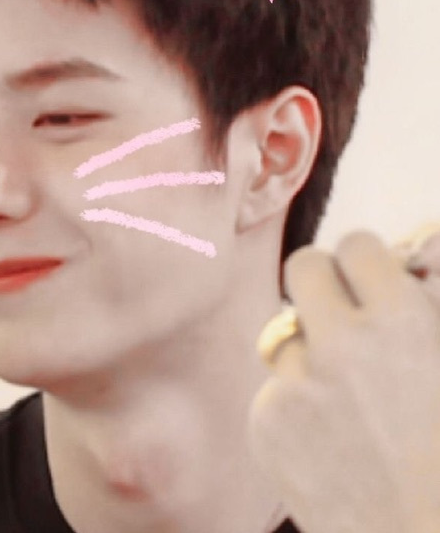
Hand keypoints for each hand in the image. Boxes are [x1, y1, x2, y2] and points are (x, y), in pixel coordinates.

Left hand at [247, 229, 439, 532]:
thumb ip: (430, 305)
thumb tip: (423, 250)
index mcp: (403, 324)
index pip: (357, 245)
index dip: (367, 262)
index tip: (371, 278)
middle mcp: (340, 345)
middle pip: (303, 265)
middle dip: (323, 280)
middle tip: (341, 310)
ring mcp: (295, 384)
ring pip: (286, 330)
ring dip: (311, 350)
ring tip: (350, 399)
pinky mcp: (265, 423)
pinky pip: (274, 386)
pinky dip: (296, 403)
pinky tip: (332, 442)